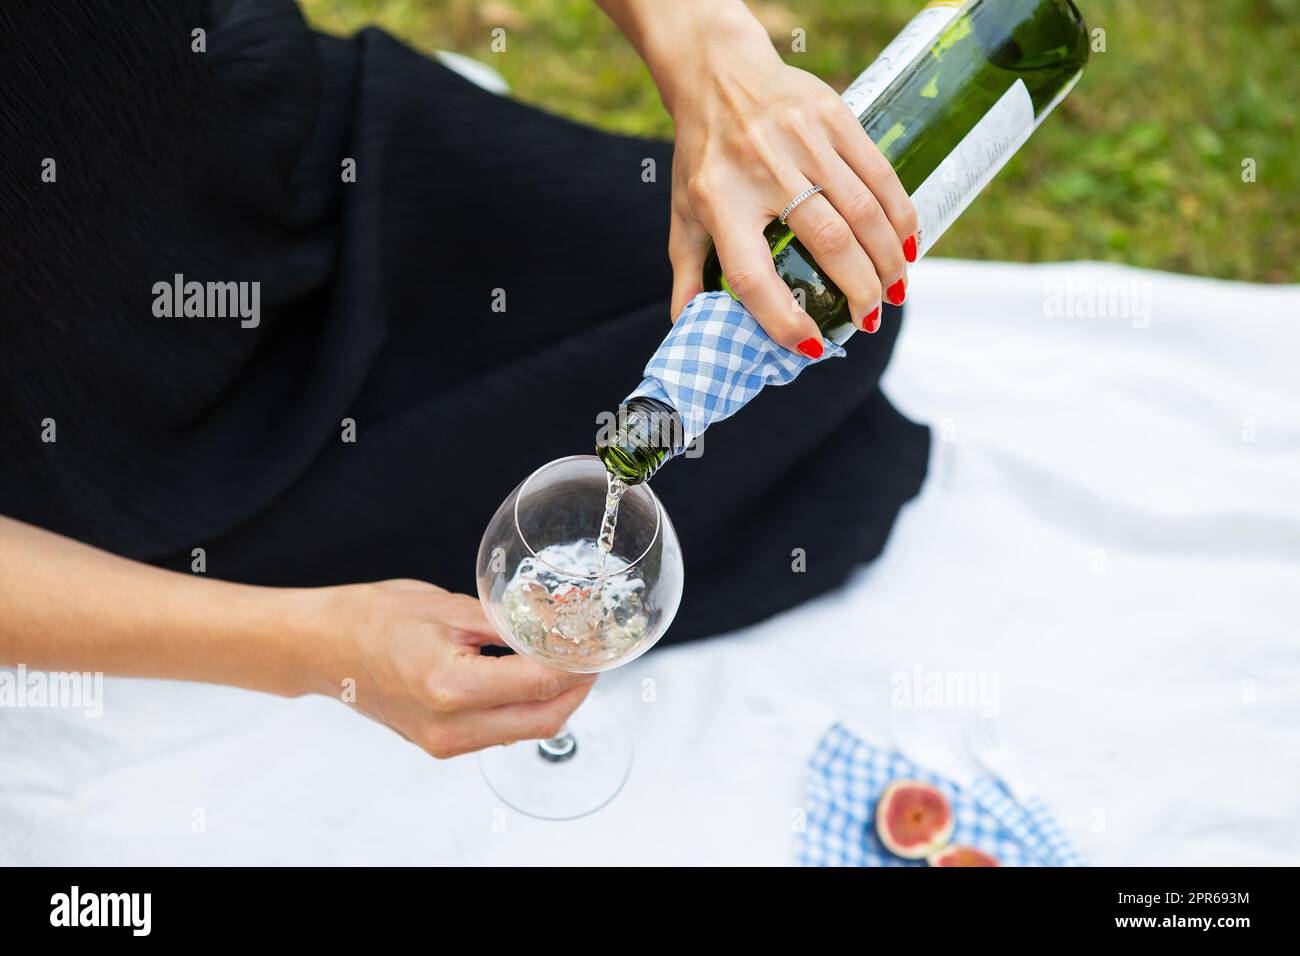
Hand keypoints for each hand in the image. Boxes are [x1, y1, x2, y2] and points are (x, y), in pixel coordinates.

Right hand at [314, 580, 595, 758]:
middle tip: (590, 658)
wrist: (323, 647)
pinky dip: (523, 710)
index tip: (594, 644)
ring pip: (524, 731)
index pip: (540, 683)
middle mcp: (450, 726)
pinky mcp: (440, 746)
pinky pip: (499, 733)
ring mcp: (444, 743)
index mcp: (451, 686)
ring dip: (553, 702)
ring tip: (563, 664)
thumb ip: (507, 624)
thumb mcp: (449, 608)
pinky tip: (528, 680)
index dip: (577, 664)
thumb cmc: (374, 618)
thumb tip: (555, 627)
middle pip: (544, 721)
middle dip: (576, 690)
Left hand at [657, 7, 917, 351]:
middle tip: (870, 320)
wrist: (717, 70)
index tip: (811, 346)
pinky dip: (900, 215)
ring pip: (863, 210)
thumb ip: (687, 271)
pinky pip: (879, 173)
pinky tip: (907, 245)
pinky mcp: (833, 114)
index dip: (783, 319)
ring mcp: (801, 137)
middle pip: (828, 241)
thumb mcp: (683, 211)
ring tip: (895, 292)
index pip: (752, 275)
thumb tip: (687, 325)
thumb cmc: (702, 153)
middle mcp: (762, 167)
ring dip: (888, 259)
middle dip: (859, 291)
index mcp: (719, 200)